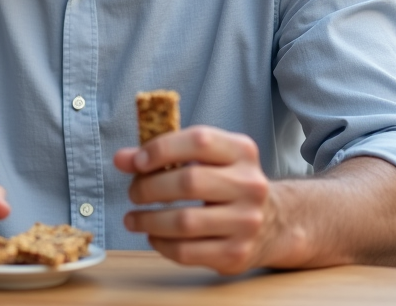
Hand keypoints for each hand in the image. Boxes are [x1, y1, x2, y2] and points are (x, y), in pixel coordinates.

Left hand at [114, 125, 280, 274]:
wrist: (273, 223)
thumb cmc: (227, 183)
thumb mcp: (206, 159)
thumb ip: (164, 154)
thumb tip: (121, 159)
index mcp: (242, 152)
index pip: (199, 141)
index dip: (161, 148)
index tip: (136, 161)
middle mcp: (250, 185)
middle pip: (188, 182)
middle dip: (150, 187)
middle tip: (134, 192)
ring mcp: (246, 222)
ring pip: (184, 222)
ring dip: (148, 220)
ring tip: (132, 218)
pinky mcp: (236, 254)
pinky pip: (187, 252)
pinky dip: (161, 244)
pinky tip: (153, 235)